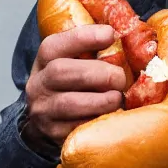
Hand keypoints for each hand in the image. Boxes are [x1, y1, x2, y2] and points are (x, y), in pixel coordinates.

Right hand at [25, 25, 126, 144]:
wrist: (48, 121)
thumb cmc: (73, 84)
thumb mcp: (75, 62)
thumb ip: (94, 49)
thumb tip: (129, 34)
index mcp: (45, 60)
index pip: (55, 44)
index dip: (84, 37)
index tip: (110, 35)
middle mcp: (38, 84)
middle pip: (61, 72)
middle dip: (98, 73)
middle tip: (121, 79)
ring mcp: (43, 110)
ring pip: (69, 103)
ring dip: (101, 100)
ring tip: (118, 99)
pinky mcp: (53, 133)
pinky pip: (76, 128)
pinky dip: (97, 120)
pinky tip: (111, 117)